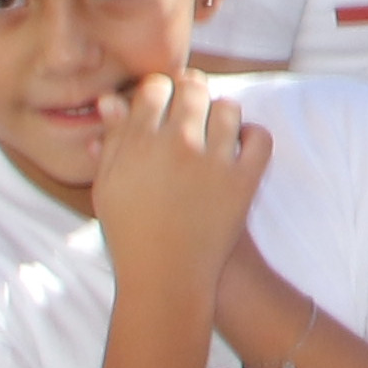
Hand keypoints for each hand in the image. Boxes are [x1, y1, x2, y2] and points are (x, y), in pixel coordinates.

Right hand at [91, 67, 270, 301]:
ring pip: (228, 108)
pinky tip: (238, 147)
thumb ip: (112, 140)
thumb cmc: (130, 233)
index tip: (163, 101)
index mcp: (139, 143)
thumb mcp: (108, 187)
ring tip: (213, 130)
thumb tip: (111, 99)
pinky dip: (252, 137)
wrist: (166, 279)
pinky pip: (259, 137)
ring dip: (221, 114)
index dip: (159, 90)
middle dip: (191, 93)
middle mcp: (177, 144)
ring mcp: (214, 161)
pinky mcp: (244, 179)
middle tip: (190, 107)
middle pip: (192, 90)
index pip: (155, 88)